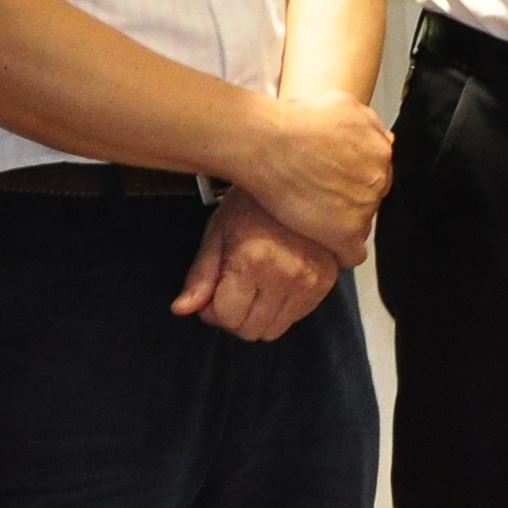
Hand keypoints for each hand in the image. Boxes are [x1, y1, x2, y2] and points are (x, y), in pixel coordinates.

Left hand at [170, 186, 359, 342]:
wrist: (300, 177)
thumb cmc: (254, 201)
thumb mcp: (218, 231)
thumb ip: (200, 275)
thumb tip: (182, 309)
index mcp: (255, 261)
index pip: (227, 318)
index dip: (212, 309)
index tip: (214, 290)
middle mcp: (287, 275)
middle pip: (250, 330)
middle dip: (234, 315)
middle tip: (232, 288)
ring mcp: (311, 280)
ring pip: (274, 330)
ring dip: (258, 315)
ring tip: (254, 285)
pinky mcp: (326, 282)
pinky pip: (297, 317)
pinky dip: (281, 308)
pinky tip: (276, 281)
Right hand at [238, 90, 390, 256]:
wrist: (267, 142)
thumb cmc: (296, 120)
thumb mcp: (343, 104)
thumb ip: (368, 123)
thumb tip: (384, 137)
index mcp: (380, 150)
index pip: (378, 172)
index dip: (355, 177)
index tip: (337, 181)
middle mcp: (378, 179)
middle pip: (371, 198)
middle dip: (351, 199)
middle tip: (322, 197)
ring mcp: (364, 207)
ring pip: (360, 223)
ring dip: (341, 222)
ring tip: (313, 216)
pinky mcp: (345, 232)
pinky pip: (353, 254)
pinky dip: (339, 252)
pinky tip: (325, 245)